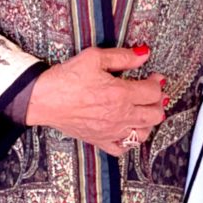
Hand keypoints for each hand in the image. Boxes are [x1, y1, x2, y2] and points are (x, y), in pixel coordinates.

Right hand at [26, 45, 166, 156]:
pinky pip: (122, 149)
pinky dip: (130, 141)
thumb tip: (144, 54)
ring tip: (145, 110)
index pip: (153, 92)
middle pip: (153, 114)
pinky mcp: (99, 140)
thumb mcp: (95, 57)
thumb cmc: (67, 78)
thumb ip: (123, 56)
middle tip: (154, 92)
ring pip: (142, 134)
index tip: (156, 76)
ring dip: (149, 122)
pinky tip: (128, 130)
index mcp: (121, 94)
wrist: (44, 99)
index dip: (158, 82)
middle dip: (158, 102)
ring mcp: (110, 131)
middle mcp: (119, 116)